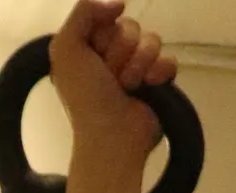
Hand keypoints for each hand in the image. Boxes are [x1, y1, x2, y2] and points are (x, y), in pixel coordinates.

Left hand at [48, 1, 176, 161]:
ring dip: (138, 63)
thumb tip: (120, 3)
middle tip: (111, 78)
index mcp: (91, 47)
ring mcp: (139, 69)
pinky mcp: (159, 83)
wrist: (111, 135)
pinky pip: (169, 60)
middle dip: (120, 51)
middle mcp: (115, 56)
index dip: (103, 34)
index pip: (109, 17)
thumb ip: (83, 11)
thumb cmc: (85, 97)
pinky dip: (160, 73)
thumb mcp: (65, 48)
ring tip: (128, 87)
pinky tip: (150, 87)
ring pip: (152, 40)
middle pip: (131, 27)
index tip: (94, 56)